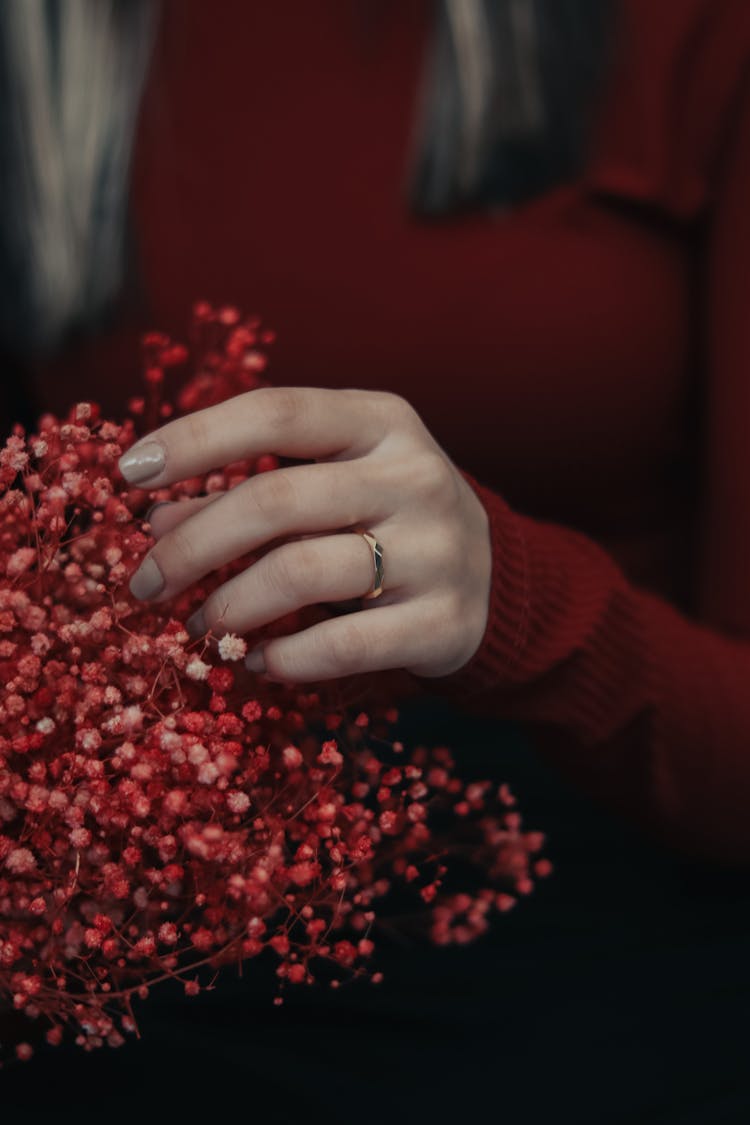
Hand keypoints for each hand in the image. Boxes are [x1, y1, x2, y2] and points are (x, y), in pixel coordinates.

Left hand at [118, 387, 491, 682]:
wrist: (492, 578)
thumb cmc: (386, 518)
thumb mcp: (328, 484)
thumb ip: (246, 491)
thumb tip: (156, 522)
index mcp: (382, 422)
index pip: (277, 413)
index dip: (196, 438)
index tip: (129, 473)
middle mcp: (416, 476)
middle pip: (277, 499)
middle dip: (193, 545)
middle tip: (146, 584)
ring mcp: (437, 549)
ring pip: (303, 574)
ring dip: (229, 607)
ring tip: (199, 627)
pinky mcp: (445, 620)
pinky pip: (342, 645)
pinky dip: (282, 658)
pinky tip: (256, 660)